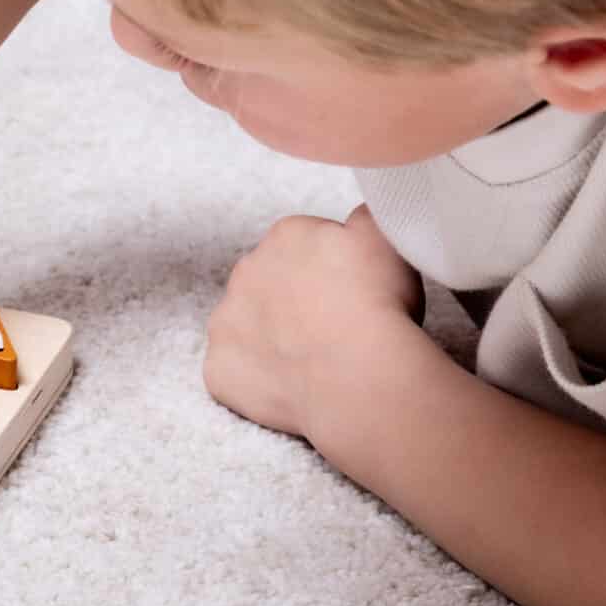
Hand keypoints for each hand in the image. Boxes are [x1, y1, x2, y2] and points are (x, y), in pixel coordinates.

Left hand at [203, 204, 429, 441]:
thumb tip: (359, 216)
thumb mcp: (387, 240)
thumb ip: (366, 218)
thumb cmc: (379, 307)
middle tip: (332, 329)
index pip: (305, 247)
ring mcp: (226, 320)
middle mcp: (246, 270)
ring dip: (271, 340)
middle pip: (270, 284)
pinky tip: (290, 390)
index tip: (353, 295)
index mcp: (287, 235)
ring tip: (314, 362)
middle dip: (295, 303)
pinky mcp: (219, 367)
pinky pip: (233, 373)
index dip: (332, 274)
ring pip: (247, 326)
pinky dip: (256, 383)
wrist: (359, 375)